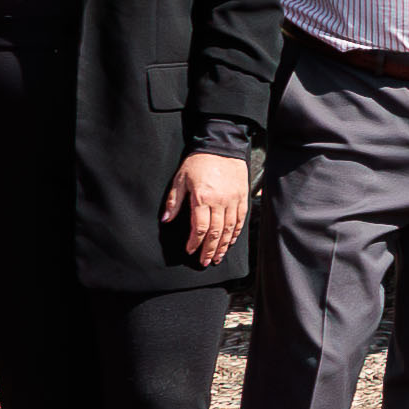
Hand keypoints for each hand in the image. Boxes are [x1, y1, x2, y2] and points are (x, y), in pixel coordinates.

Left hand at [162, 152, 249, 268]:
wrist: (222, 147)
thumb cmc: (199, 162)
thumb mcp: (180, 179)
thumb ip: (174, 201)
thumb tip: (166, 219)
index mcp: (202, 198)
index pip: (199, 228)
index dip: (194, 243)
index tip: (190, 250)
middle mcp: (220, 201)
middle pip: (215, 232)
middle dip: (209, 249)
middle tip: (206, 261)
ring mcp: (233, 200)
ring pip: (229, 229)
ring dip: (223, 245)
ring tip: (218, 256)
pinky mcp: (242, 197)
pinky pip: (240, 219)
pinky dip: (236, 233)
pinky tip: (230, 241)